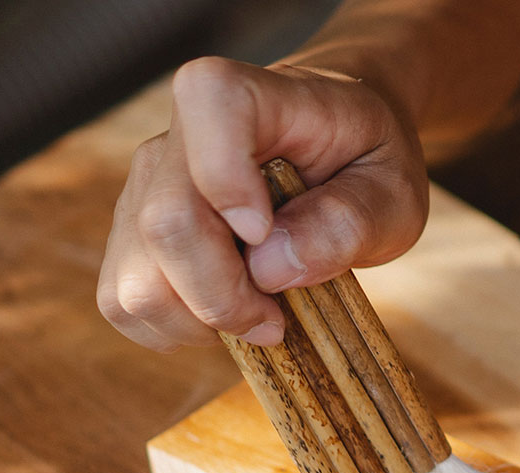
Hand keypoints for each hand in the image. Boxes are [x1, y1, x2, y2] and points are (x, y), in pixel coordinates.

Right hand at [98, 57, 428, 351]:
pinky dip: (174, 329)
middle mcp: (179, 136)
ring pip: (135, 280)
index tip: (267, 232)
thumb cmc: (368, 163)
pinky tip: (223, 316)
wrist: (339, 150)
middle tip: (278, 321)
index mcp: (252, 96)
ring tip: (256, 317)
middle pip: (166, 225)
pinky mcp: (133, 234)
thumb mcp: (393, 192)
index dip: (228, 181)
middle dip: (224, 297)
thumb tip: (271, 267)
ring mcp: (146, 187)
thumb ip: (348, 221)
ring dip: (198, 322)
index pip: (210, 107)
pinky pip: (125, 302)